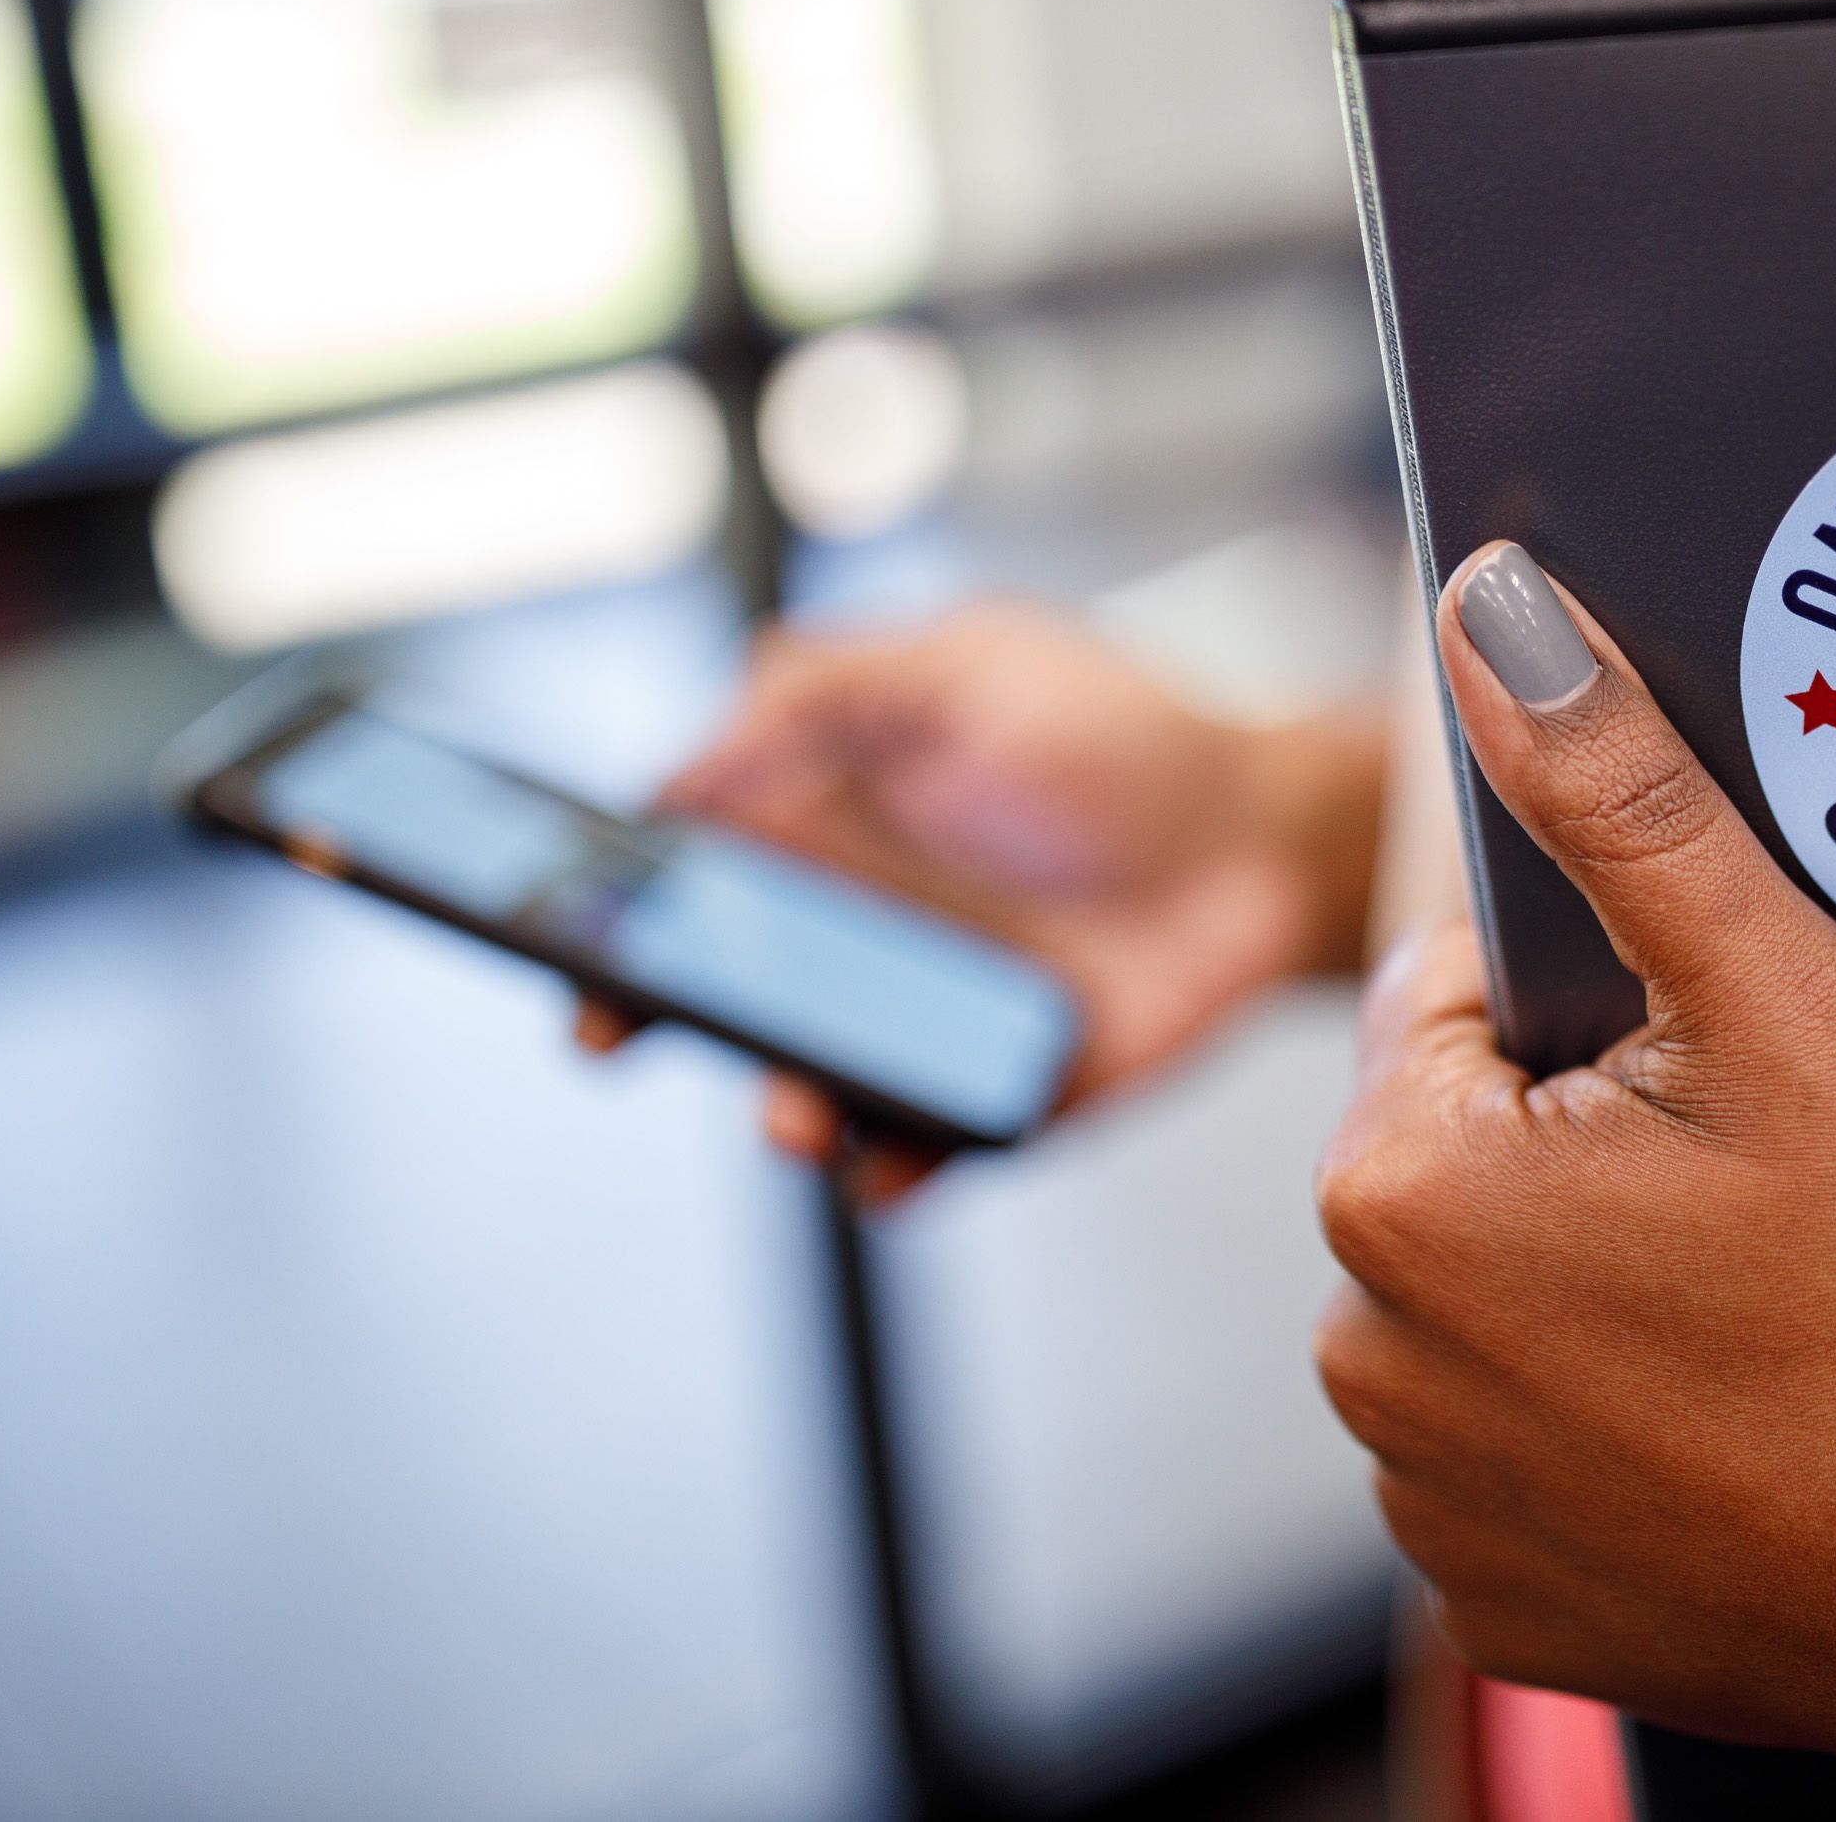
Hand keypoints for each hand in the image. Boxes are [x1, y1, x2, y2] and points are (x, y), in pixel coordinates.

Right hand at [581, 602, 1382, 1200]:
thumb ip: (816, 693)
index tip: (568, 937)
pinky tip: (893, 1162)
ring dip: (780, 1108)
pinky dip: (893, 1170)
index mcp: (820, 829)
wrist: (1267, 836)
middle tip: (624, 1030)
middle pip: (713, 998)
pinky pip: (917, 1155)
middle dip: (652, 1021)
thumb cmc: (1116, 737)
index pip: (678, 881)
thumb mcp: (962, 665)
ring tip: (795, 1111)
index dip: (605, 913)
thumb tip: (679, 771)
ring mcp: (919, 1028)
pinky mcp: (996, 1098)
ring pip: (805, 1089)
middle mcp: (850, 941)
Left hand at [1315, 547, 1835, 1820]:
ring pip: (1504, 1295)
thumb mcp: (1789, 999)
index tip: (1746, 1058)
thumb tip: (1493, 607)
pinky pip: (1536, 1444)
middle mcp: (1371, 1357)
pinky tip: (1755, 1400)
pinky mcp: (1510, 1600)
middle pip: (1475, 1151)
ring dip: (1603, 1271)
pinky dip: (1620, 1413)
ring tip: (1785, 1284)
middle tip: (1786, 1170)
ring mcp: (1436, 1499)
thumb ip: (1620, 791)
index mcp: (1398, 1188)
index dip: (1615, 1001)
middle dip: (1601, 1133)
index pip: (1458, 999)